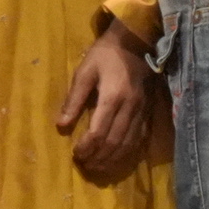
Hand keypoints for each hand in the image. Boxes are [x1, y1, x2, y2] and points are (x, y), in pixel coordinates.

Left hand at [55, 23, 157, 181]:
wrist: (136, 41)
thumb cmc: (106, 55)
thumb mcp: (84, 71)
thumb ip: (73, 100)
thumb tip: (61, 125)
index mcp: (112, 97)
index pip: (99, 132)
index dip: (86, 147)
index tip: (75, 154)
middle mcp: (129, 108)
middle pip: (113, 143)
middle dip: (98, 158)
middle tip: (84, 165)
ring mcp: (141, 111)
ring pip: (127, 145)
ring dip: (112, 160)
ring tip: (97, 167)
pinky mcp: (147, 112)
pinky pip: (139, 139)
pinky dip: (127, 153)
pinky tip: (117, 159)